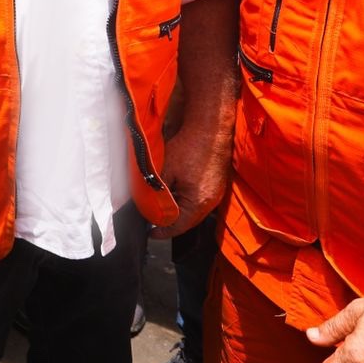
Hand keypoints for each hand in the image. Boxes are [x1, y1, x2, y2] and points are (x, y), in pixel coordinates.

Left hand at [151, 119, 231, 238]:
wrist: (210, 129)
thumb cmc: (189, 148)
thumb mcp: (165, 171)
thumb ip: (157, 193)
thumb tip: (147, 208)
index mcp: (198, 203)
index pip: (178, 227)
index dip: (162, 231)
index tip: (151, 233)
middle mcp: (210, 202)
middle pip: (187, 222)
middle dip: (170, 223)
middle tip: (153, 222)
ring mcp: (215, 194)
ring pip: (193, 212)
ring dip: (179, 212)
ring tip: (162, 208)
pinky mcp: (216, 185)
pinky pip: (200, 202)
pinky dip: (186, 202)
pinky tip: (175, 194)